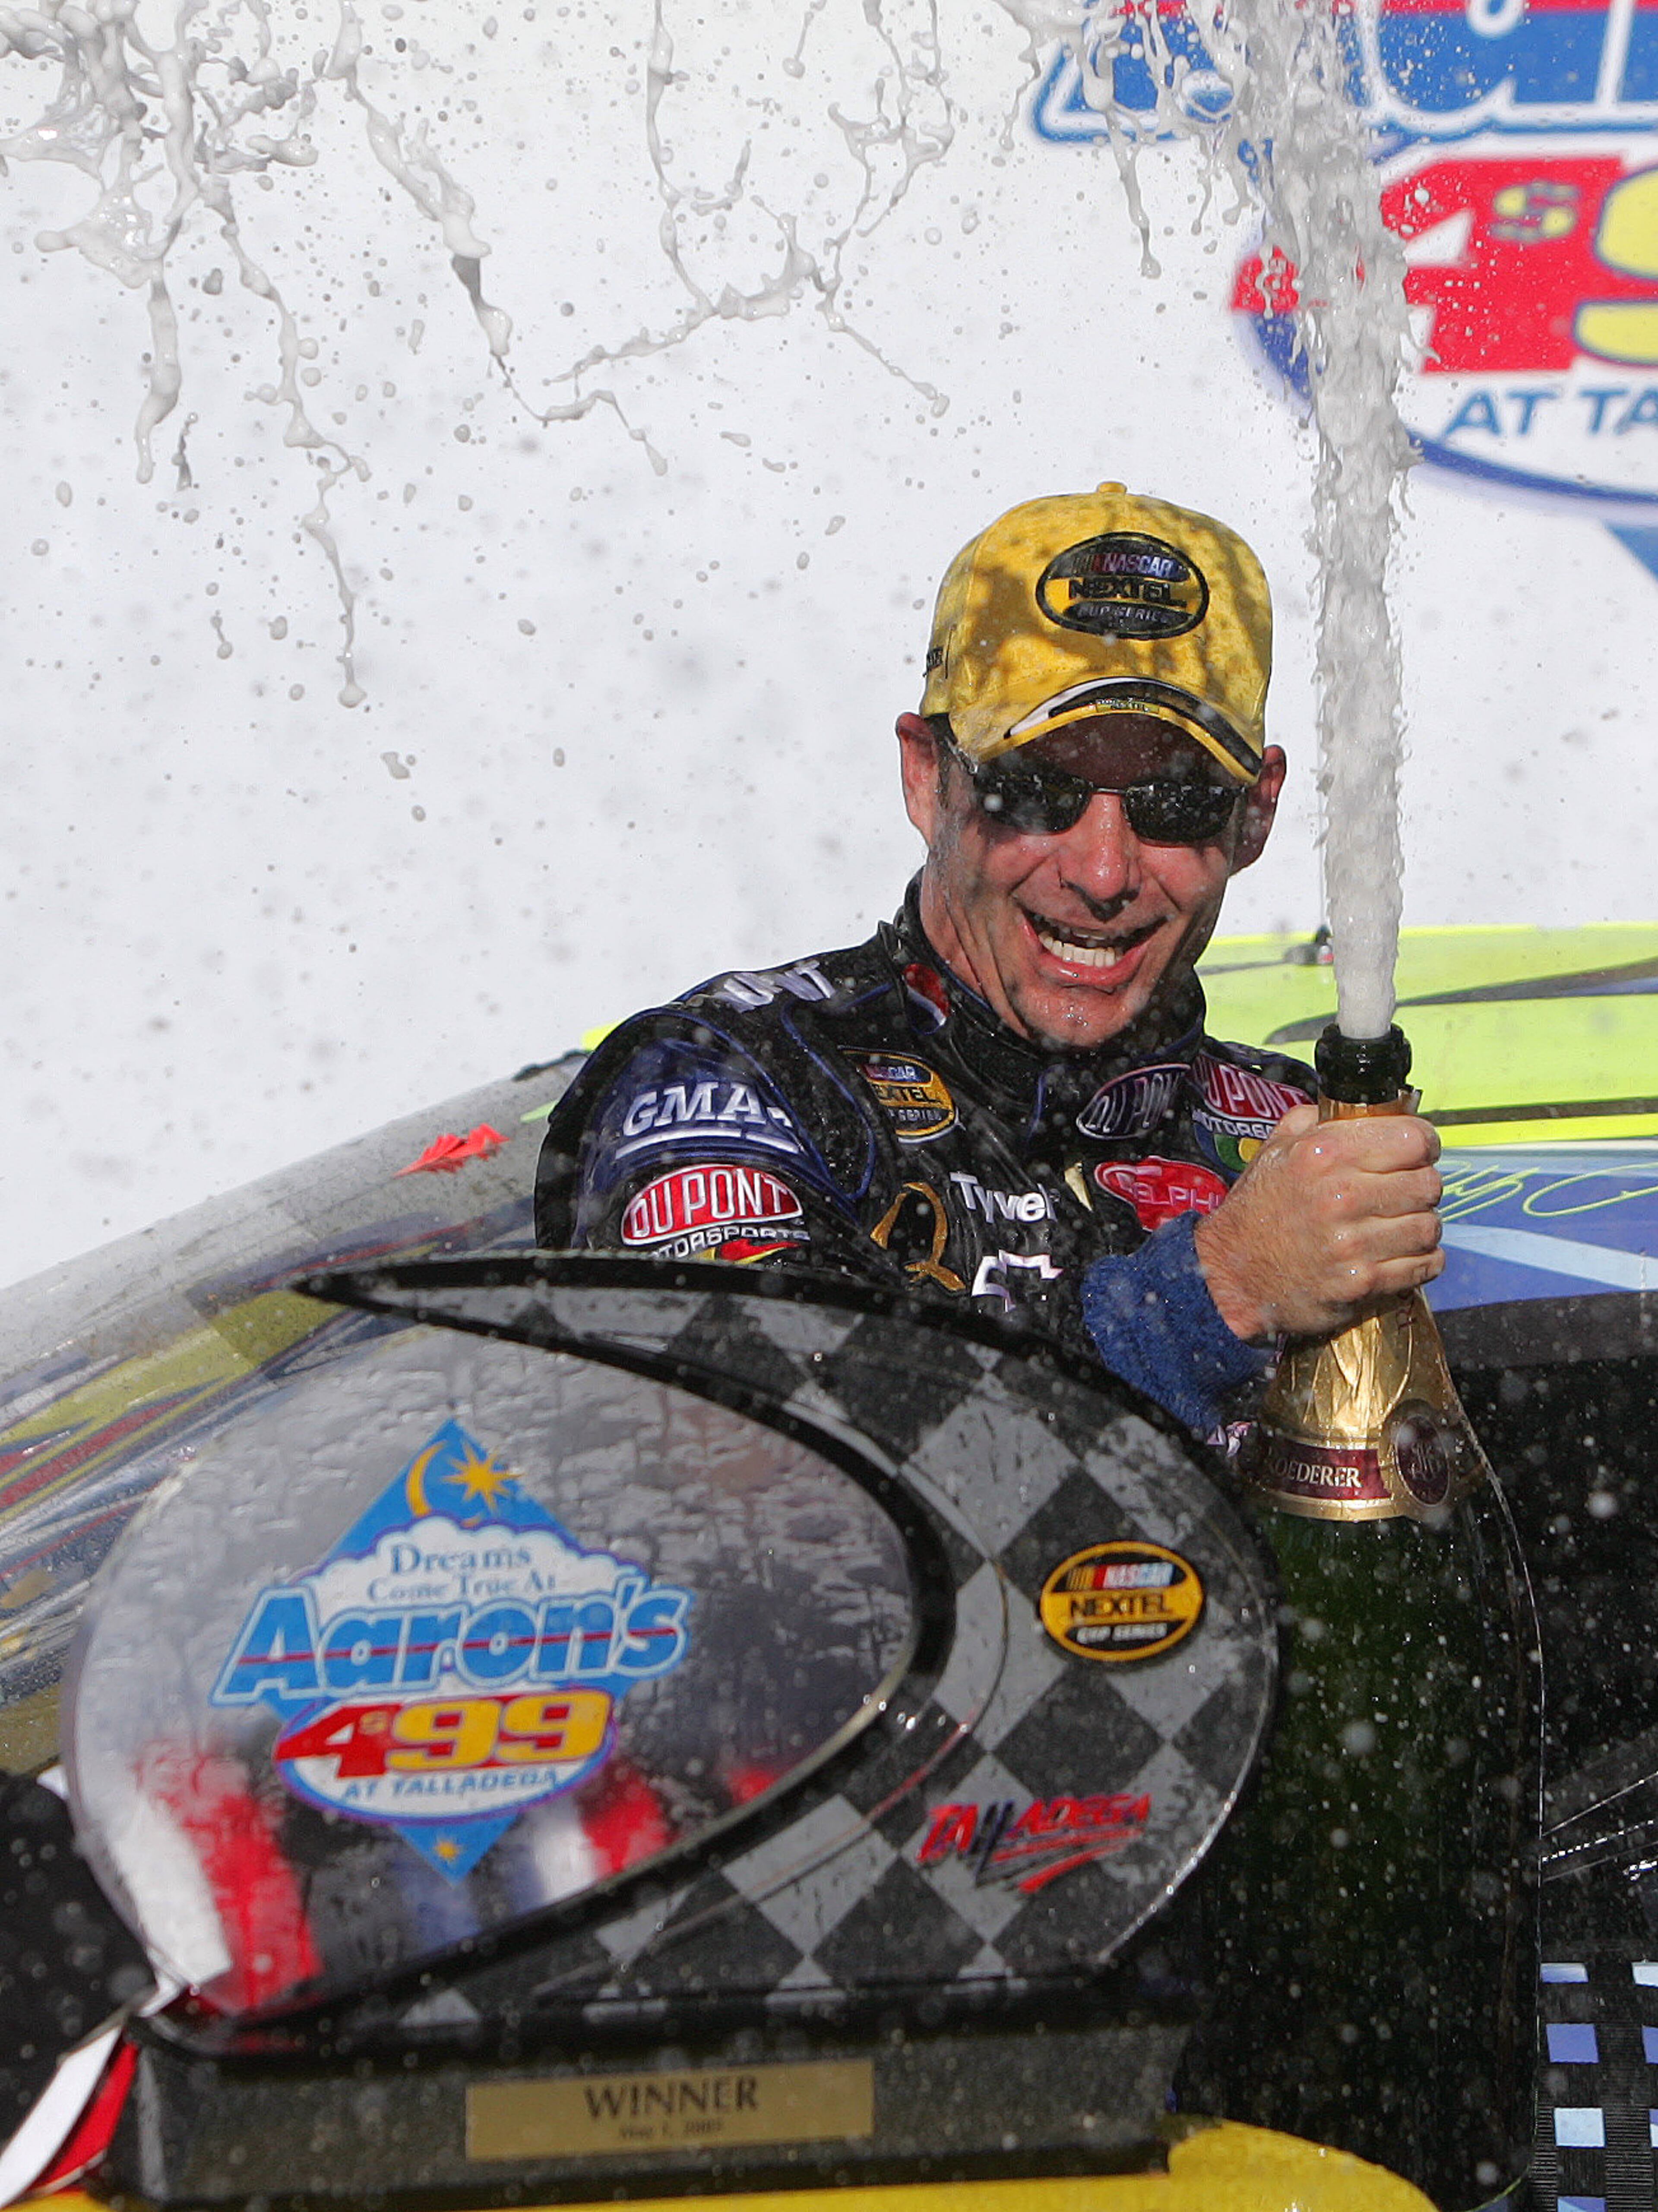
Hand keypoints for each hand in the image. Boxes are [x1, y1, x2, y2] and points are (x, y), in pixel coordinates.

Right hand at [1192, 1105, 1443, 1342]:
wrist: (1231, 1277)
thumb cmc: (1256, 1213)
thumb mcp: (1275, 1150)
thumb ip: (1315, 1120)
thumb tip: (1362, 1107)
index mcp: (1323, 1154)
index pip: (1413, 1138)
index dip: (1423, 1143)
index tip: (1419, 1150)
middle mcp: (1340, 1195)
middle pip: (1428, 1183)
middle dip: (1421, 1186)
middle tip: (1404, 1192)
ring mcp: (1353, 1243)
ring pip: (1430, 1226)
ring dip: (1420, 1225)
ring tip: (1398, 1225)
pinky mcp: (1362, 1282)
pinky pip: (1424, 1265)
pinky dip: (1421, 1260)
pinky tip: (1399, 1254)